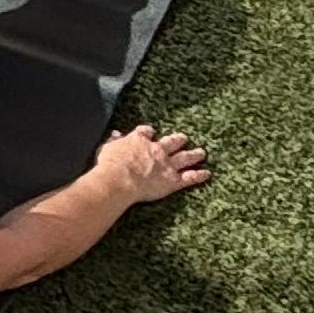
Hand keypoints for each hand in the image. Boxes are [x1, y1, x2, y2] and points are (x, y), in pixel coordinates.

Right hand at [96, 126, 210, 203]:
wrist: (120, 180)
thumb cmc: (110, 165)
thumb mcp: (107, 148)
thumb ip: (114, 142)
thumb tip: (116, 134)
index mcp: (139, 141)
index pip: (146, 132)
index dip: (149, 132)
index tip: (150, 132)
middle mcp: (156, 150)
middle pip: (171, 142)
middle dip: (178, 139)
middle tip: (184, 138)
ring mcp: (167, 165)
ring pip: (185, 157)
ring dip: (194, 154)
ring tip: (202, 153)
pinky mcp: (173, 180)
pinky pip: (189, 177)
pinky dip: (199, 175)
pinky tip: (207, 173)